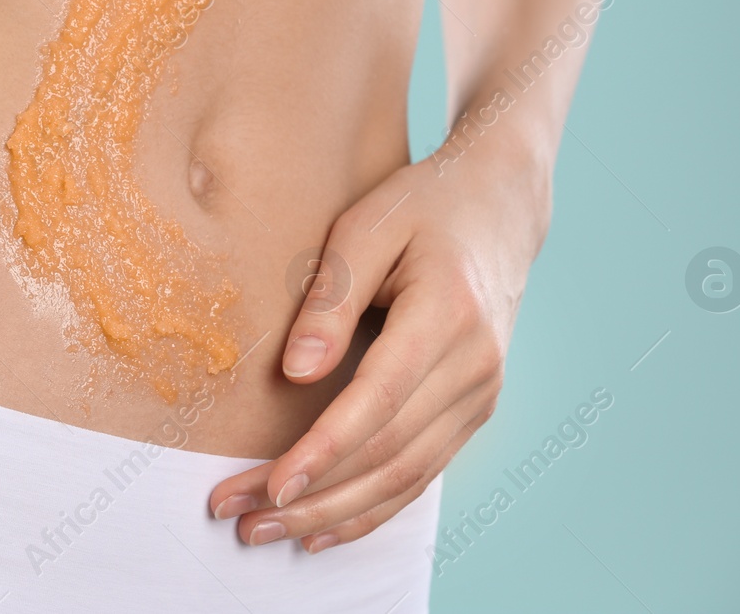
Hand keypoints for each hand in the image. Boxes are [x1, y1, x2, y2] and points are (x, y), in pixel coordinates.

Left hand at [208, 137, 551, 551]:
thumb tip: (295, 374)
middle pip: (388, 454)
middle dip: (311, 496)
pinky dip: (373, 509)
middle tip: (240, 519)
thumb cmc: (422, 206)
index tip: (271, 485)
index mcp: (448, 315)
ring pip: (405, 478)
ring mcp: (482, 394)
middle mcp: (475, 367)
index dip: (324, 450)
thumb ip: (331, 300)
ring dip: (334, 515)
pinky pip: (422, 474)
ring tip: (264, 533)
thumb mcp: (366, 227)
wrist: (499, 206)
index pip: (380, 402)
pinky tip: (323, 530)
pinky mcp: (475, 410)